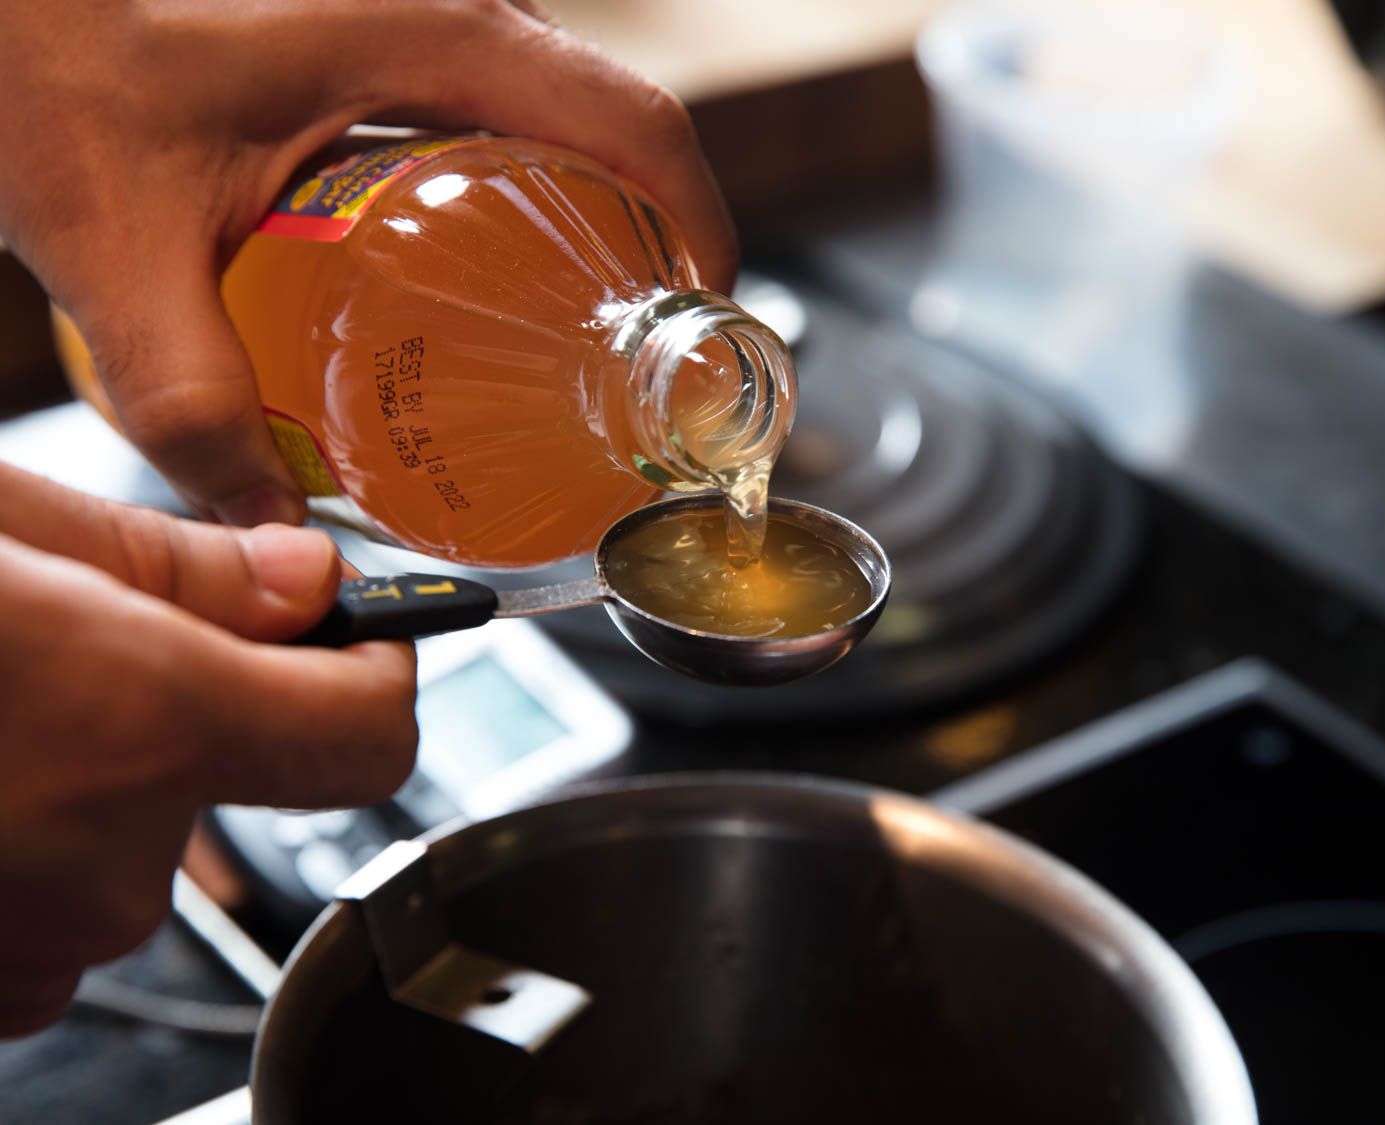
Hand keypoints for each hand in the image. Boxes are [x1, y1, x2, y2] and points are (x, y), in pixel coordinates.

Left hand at [0, 0, 734, 525]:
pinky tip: (482, 278)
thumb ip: (191, 403)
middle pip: (619, 132)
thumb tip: (266, 527)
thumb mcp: (119, 246)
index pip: (634, 126)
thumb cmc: (41, 50)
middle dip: (658, 245)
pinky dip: (528, 197)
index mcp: (426, 31)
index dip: (703, 229)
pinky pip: (502, 117)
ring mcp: (419, 18)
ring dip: (597, 223)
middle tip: (644, 359)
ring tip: (581, 334)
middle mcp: (445, 10)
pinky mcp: (383, 38)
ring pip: (564, 122)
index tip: (709, 326)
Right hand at [0, 463, 416, 1036]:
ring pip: (137, 846)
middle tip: (79, 634)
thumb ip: (169, 563)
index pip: (374, 732)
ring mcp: (36, 946)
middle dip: (191, 705)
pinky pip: (60, 916)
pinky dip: (37, 850)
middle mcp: (107, 866)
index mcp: (143, 728)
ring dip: (98, 779)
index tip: (354, 632)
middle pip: (240, 778)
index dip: (380, 667)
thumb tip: (303, 582)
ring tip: (6, 703)